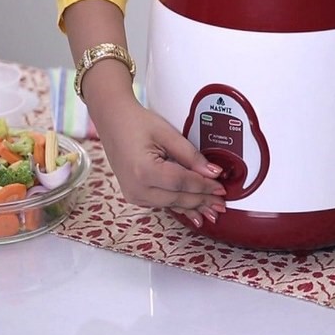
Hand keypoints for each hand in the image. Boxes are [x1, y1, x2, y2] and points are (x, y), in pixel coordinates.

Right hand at [93, 94, 226, 227]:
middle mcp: (136, 188)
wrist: (112, 121)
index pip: (183, 183)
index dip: (205, 186)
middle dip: (202, 201)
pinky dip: (179, 206)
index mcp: (144, 171)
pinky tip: (193, 212)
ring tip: (212, 213)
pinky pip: (162, 204)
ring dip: (193, 208)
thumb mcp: (167, 134)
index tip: (222, 188)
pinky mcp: (134, 196)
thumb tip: (213, 173)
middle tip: (222, 205)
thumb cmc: (136, 123)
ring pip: (171, 205)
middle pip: (178, 198)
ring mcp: (133, 195)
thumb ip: (191, 155)